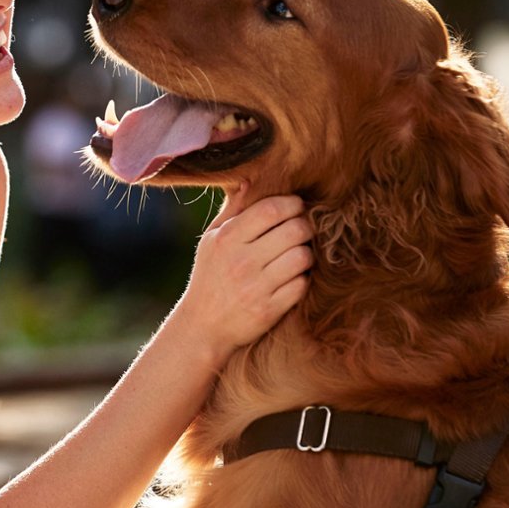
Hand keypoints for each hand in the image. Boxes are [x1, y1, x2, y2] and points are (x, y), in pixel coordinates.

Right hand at [174, 183, 311, 367]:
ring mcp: (256, 287)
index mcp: (226, 239)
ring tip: (297, 255)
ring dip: (306, 254)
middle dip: (305, 227)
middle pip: (294, 230)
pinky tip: (292, 278)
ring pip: (303, 257)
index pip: (271, 209)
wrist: (202, 326)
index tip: (296, 207)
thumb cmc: (209, 277)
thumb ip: (232, 211)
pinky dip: (302, 280)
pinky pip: (302, 285)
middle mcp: (241, 261)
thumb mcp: (211, 242)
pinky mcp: (269, 310)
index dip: (292, 204)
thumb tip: (250, 181)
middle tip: (302, 231)